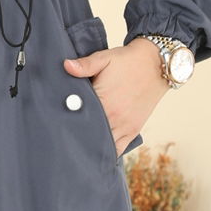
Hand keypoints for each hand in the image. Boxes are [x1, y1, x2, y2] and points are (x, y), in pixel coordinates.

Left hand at [62, 37, 168, 155]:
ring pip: (103, 145)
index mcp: (104, 101)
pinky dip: (108, 152)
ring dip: (90, 146)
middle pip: (90, 135)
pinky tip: (95, 151)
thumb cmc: (127, 61)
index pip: (79, 118)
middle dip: (76, 137)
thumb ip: (84, 65)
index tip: (55, 124)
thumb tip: (66, 65)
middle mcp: (115, 117)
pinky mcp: (133, 130)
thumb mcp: (104, 58)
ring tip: (76, 146)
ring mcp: (125, 126)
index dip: (66, 121)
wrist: (156, 65)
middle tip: (61, 139)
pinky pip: (118, 149)